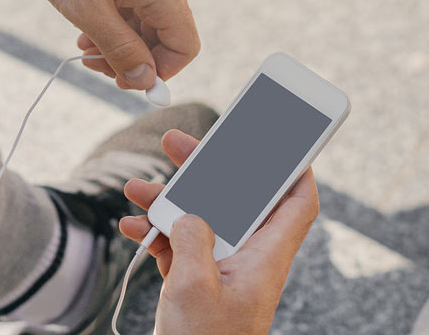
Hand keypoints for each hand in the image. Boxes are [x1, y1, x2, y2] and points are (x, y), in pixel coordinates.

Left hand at [24, 0, 199, 90]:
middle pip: (165, 35)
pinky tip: (87, 22)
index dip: (159, 71)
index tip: (126, 80)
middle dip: (132, 57)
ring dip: (120, 39)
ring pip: (148, 19)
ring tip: (83, 45)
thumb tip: (144, 80)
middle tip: (93, 64)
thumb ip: (119, 49)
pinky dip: (117, 17)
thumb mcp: (87, 9)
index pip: (184, 46)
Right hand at [119, 130, 319, 334]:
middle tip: (178, 145)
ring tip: (135, 188)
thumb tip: (189, 213)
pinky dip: (155, 234)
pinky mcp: (195, 284)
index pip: (297, 203)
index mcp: (265, 256)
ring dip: (168, 203)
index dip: (295, 170)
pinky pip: (178, 246)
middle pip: (237, 199)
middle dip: (207, 170)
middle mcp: (247, 258)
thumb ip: (194, 239)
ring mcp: (220, 270)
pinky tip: (131, 227)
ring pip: (200, 219)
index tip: (280, 141)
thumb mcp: (195, 288)